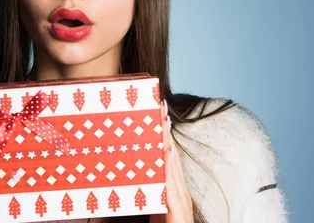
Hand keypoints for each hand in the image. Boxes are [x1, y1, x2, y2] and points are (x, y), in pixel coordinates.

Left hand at [149, 101, 193, 222]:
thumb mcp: (152, 204)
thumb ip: (147, 189)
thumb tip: (132, 173)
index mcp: (173, 187)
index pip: (168, 154)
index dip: (163, 133)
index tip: (157, 112)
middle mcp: (180, 189)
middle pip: (172, 152)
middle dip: (165, 128)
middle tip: (159, 104)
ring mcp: (181, 198)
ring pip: (173, 163)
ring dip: (167, 140)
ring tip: (162, 118)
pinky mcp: (178, 209)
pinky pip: (172, 184)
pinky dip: (169, 166)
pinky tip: (165, 151)